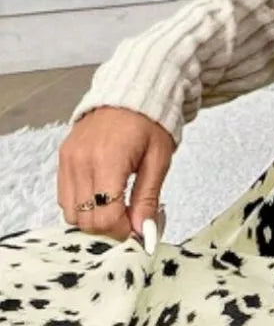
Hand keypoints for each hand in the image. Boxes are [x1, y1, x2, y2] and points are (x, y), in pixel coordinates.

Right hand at [58, 106, 175, 242]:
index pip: (105, 216)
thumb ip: (148, 199)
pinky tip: (102, 198)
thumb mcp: (158, 161)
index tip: (139, 229)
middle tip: (131, 219)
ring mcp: (68, 160)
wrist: (130, 94)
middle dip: (110, 229)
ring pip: (72, 214)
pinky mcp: (63, 159)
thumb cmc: (149, 124)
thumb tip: (143, 232)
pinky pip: (64, 198)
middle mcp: (81, 162)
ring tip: (117, 208)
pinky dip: (82, 207)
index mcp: (108, 160)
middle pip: (86, 220)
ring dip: (94, 219)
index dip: (123, 231)